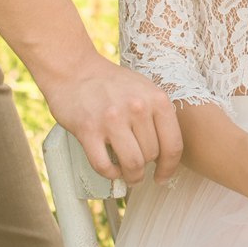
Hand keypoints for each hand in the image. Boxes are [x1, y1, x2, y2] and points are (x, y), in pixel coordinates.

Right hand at [43, 58, 180, 184]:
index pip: (173, 145)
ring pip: (132, 164)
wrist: (74, 70)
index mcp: (156, 99)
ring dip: (131, 176)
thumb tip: (166, 154)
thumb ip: (157, 116)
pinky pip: (104, 165)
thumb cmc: (111, 83)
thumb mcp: (145, 89)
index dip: (169, 168)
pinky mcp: (88, 130)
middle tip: (137, 167)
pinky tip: (111, 169)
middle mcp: (137, 108)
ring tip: (127, 175)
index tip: (163, 177)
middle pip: (152, 156)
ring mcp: (112, 119)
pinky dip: (110, 174)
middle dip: (146, 167)